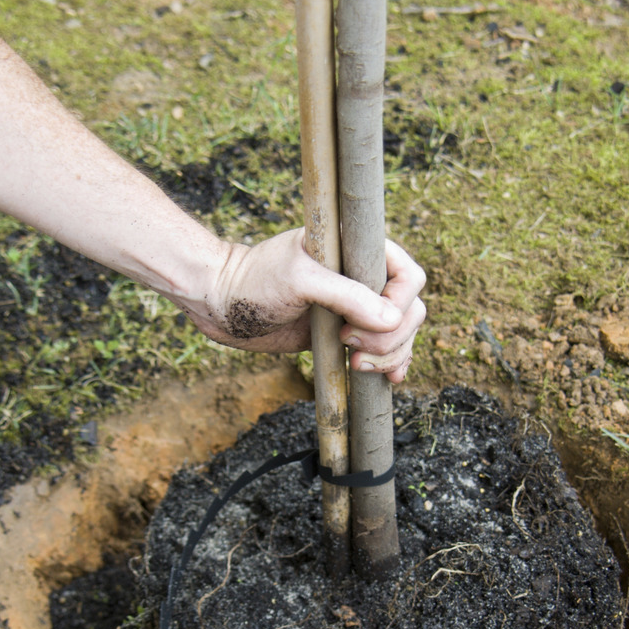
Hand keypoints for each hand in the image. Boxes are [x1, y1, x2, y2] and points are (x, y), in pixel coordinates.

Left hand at [179, 228, 424, 382]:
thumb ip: (346, 296)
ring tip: (356, 364)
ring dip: (389, 355)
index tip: (368, 321)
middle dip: (391, 337)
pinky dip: (389, 364)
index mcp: (357, 250)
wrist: (220, 304)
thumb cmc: (254, 280)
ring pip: (398, 335)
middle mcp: (361, 278)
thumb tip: (392, 319)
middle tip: (350, 346)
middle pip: (409, 311)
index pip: (408, 276)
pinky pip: (380, 351)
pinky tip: (389, 378)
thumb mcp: (300, 280)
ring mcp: (354, 308)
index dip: (400, 303)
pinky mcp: (343, 334)